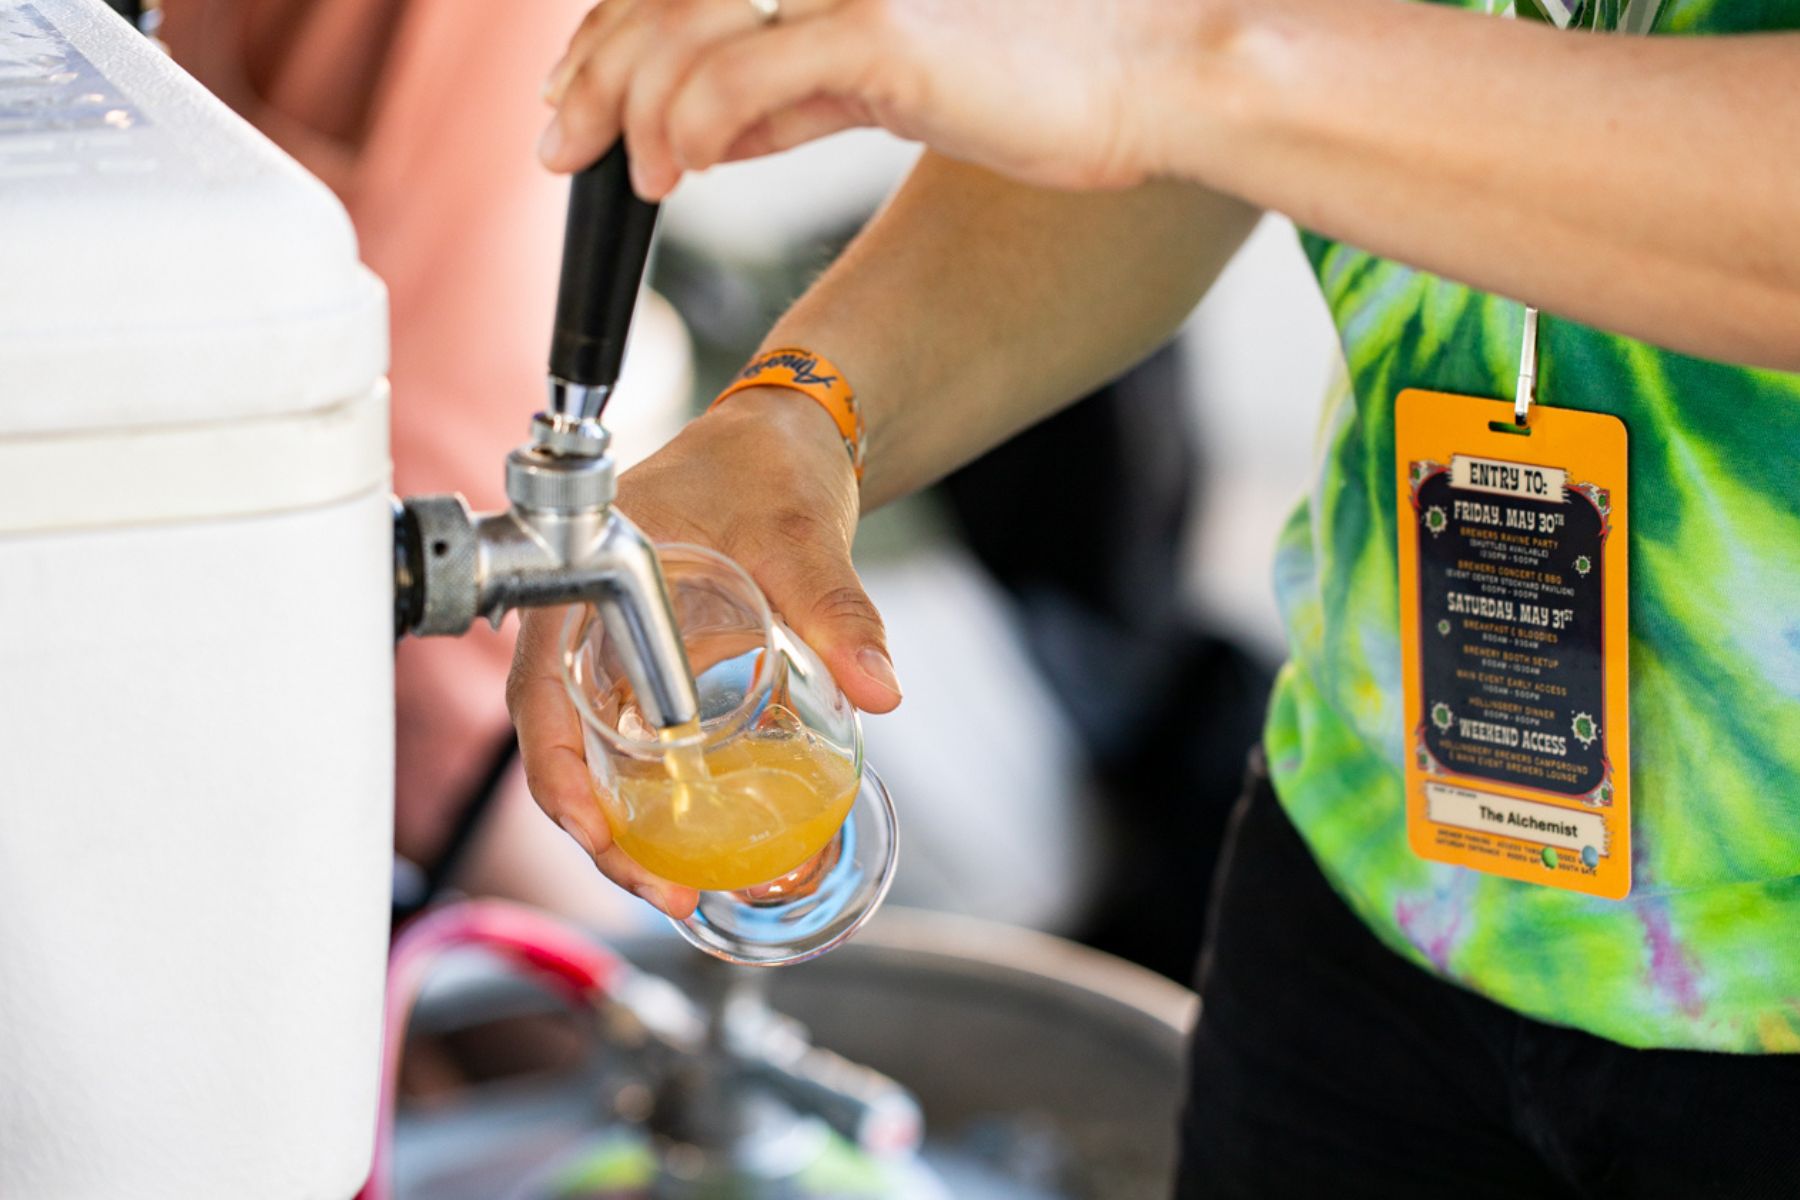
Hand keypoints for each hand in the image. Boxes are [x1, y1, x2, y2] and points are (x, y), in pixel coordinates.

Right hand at [505, 389, 902, 915]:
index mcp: (585, 581)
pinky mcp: (656, 677)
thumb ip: (836, 607)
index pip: (540, 690)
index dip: (555, 768)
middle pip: (563, 746)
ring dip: (629, 831)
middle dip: (601, 831)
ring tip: (681, 892)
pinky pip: (641, 749)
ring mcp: (618, 657)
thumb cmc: (764, 464)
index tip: (594, 825)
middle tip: (662, 890)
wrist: (782, 440)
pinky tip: (699, 847)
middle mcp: (585, 628)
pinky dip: (660, 802)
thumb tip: (880, 689)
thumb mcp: (799, 532)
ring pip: (599, 759)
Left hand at [538, 0, 1209, 195]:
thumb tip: (712, 129)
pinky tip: (676, 173)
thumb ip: (802, 90)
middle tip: (562, 139)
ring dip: (629, 106)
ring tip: (623, 172)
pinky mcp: (881, 31)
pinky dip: (686, 129)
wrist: (1159, 70)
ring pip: (682, 35)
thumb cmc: (1051, 74)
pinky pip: (740, 83)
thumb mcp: (897, 74)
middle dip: (593, 71)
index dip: (614, 36)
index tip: (581, 99)